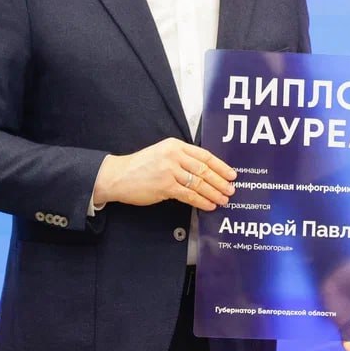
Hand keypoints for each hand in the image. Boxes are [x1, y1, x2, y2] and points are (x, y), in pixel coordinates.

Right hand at [92, 138, 235, 210]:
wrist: (117, 176)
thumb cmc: (140, 166)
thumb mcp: (162, 153)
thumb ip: (181, 158)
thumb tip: (205, 171)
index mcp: (175, 145)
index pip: (204, 155)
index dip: (221, 166)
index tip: (232, 174)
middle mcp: (174, 155)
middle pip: (204, 169)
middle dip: (220, 181)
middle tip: (231, 190)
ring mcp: (169, 170)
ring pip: (199, 183)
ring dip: (213, 193)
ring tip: (223, 199)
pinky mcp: (165, 186)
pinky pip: (189, 195)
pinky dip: (201, 201)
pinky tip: (209, 205)